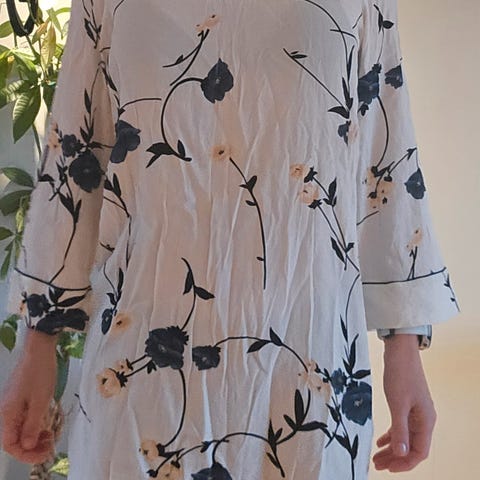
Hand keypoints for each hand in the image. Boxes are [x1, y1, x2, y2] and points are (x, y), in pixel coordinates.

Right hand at [0, 329, 57, 463]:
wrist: (39, 349)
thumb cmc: (40, 373)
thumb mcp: (40, 402)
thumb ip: (33, 425)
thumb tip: (28, 445)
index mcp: (8, 414)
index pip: (10, 445)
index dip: (26, 454)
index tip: (45, 454)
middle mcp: (7, 412)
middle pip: (14, 439)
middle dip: (32, 447)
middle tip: (50, 447)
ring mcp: (13, 405)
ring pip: (20, 430)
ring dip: (34, 437)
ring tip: (51, 437)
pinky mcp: (20, 398)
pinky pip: (24, 419)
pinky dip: (35, 425)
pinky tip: (47, 425)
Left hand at [372, 334, 436, 471]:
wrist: (400, 351)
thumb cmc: (400, 375)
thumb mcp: (398, 404)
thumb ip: (399, 430)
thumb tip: (401, 454)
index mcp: (426, 421)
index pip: (419, 452)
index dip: (404, 463)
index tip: (387, 468)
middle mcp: (424, 419)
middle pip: (411, 447)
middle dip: (395, 458)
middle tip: (377, 464)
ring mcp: (416, 412)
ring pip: (405, 437)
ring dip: (391, 448)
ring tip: (376, 457)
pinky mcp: (407, 404)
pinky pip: (401, 426)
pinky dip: (391, 435)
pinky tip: (380, 441)